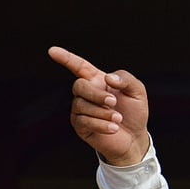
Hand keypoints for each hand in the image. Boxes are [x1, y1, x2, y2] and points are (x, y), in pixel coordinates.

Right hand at [47, 46, 149, 165]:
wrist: (135, 138)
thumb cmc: (134, 112)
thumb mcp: (137, 91)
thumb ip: (126, 79)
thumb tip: (108, 78)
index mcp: (97, 80)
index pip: (79, 66)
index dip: (66, 58)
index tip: (52, 51)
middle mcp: (86, 93)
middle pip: (79, 86)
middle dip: (96, 94)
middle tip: (113, 102)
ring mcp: (80, 110)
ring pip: (81, 105)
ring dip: (102, 112)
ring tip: (118, 119)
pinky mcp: (80, 126)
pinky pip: (84, 121)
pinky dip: (100, 124)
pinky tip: (113, 128)